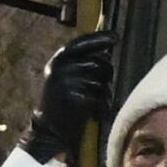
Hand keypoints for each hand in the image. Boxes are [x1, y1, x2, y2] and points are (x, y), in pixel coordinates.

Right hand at [26, 31, 115, 157]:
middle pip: (98, 62)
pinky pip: (99, 96)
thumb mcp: (66, 76)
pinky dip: (103, 106)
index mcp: (58, 59)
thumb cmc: (63, 102)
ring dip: (106, 92)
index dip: (100, 38)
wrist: (50, 129)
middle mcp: (60, 67)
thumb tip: (106, 52)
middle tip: (105, 85)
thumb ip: (82, 63)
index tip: (116, 37)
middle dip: (107, 74)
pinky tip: (97, 112)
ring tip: (100, 101)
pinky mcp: (73, 97)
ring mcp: (66, 81)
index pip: (82, 43)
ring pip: (101, 80)